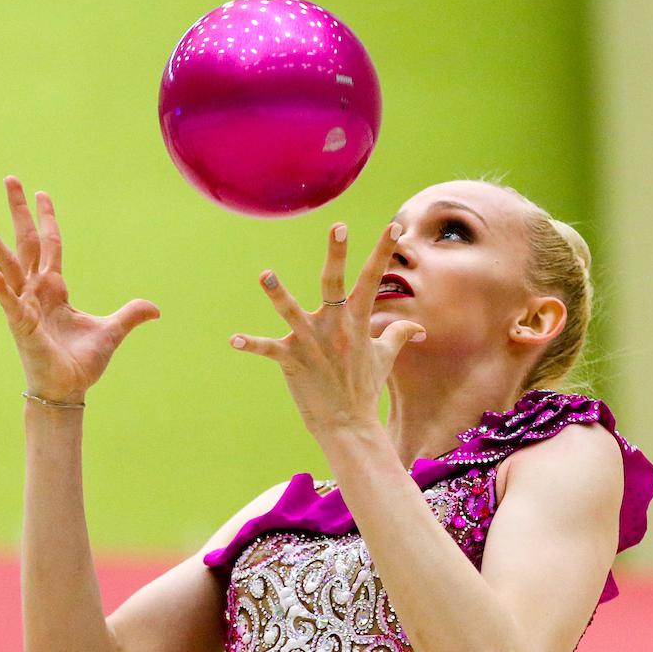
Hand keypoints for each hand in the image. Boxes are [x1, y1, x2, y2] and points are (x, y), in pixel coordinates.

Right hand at [0, 175, 159, 402]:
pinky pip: (10, 305)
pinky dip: (1, 290)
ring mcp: (25, 306)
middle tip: (11, 178)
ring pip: (7, 265)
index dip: (47, 218)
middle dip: (18, 211)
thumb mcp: (112, 332)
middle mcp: (36, 291)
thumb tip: (155, 309)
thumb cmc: (81, 362)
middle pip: (26, 242)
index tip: (41, 193)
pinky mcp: (23, 327)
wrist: (68, 391)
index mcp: (55, 288)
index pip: (51, 244)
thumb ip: (131, 315)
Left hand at [229, 222, 425, 434]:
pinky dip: (251, 344)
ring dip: (277, 294)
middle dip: (337, 254)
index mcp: (356, 321)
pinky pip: (268, 350)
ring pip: (292, 312)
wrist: (349, 425)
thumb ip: (398, 335)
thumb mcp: (385, 358)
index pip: (373, 279)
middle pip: (334, 283)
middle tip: (338, 226)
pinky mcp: (292, 361)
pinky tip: (234, 340)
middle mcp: (335, 327)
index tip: (394, 226)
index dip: (384, 252)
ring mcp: (312, 343)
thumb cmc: (365, 388)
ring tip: (265, 274)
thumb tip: (418, 328)